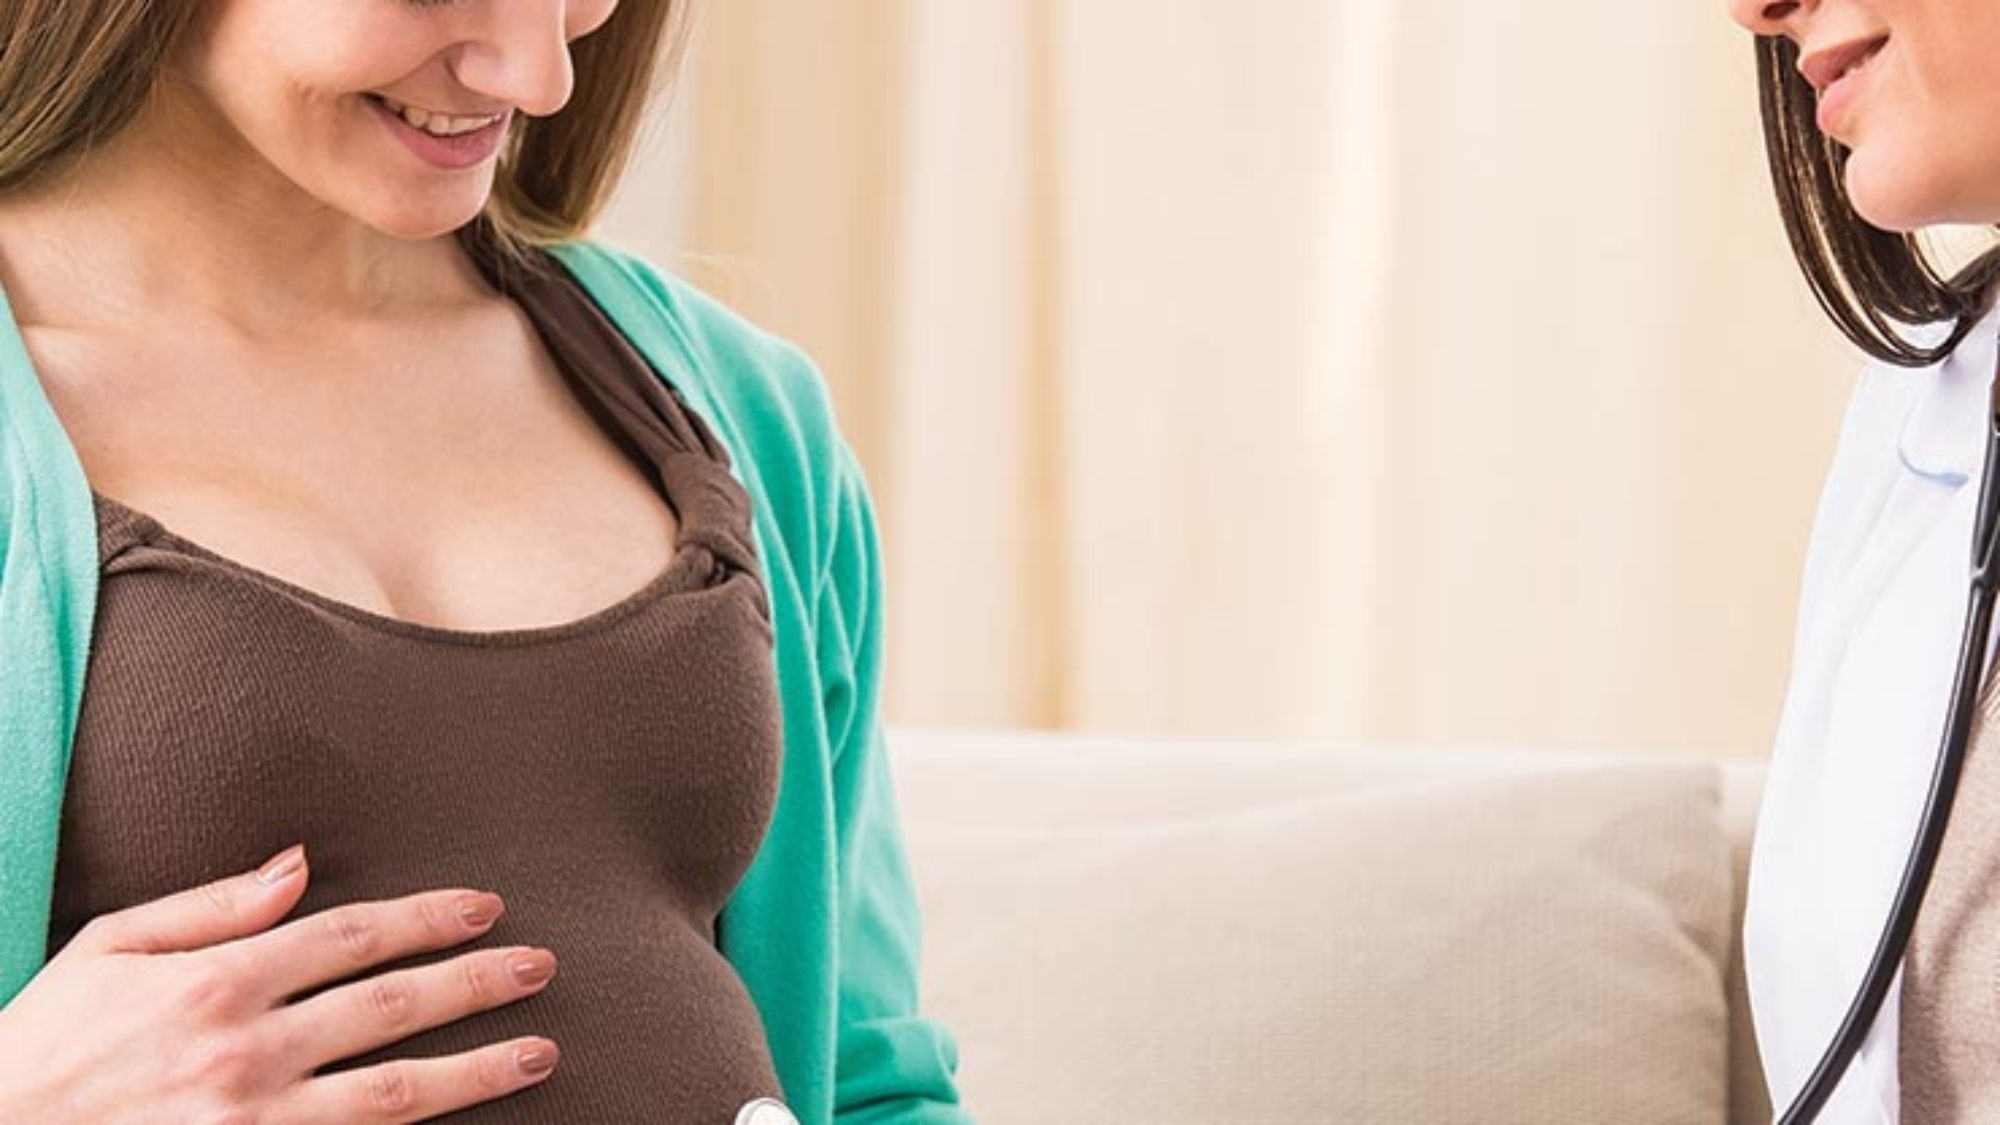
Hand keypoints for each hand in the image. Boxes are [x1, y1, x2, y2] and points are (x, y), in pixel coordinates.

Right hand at [0, 846, 558, 1122]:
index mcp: (217, 984)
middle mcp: (247, 1052)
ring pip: (394, 1093)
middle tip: (540, 967)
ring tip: (542, 1053)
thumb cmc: (41, 1047)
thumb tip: (299, 864)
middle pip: (392, 1007)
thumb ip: (212, 907)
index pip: (352, 936)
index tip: (485, 908)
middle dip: (476, 984)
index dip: (428, 918)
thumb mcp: (107, 950)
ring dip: (478, 1071)